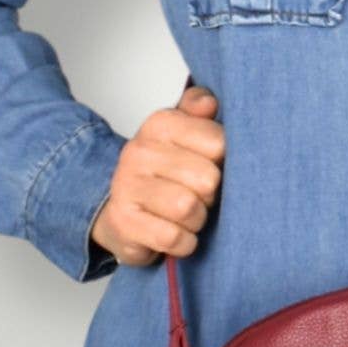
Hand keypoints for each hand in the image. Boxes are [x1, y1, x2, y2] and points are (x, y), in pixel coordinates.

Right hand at [90, 83, 225, 267]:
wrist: (123, 210)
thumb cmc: (165, 175)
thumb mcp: (185, 136)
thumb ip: (200, 112)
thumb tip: (210, 103)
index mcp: (161, 124)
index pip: (219, 143)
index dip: (224, 163)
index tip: (210, 166)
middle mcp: (139, 151)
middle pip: (208, 180)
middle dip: (211, 196)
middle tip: (198, 196)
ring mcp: (127, 186)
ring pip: (189, 209)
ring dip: (197, 221)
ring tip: (186, 216)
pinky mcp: (124, 222)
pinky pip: (173, 238)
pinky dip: (183, 243)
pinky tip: (176, 234)